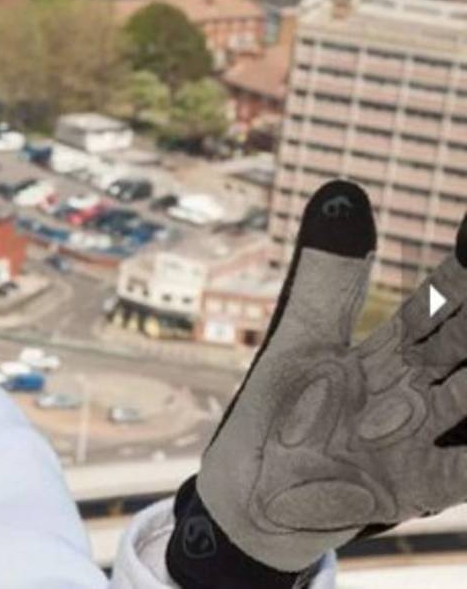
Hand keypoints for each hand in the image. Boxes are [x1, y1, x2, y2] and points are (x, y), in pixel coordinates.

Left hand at [166, 180, 466, 585]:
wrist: (248, 501)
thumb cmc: (278, 415)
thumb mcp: (301, 341)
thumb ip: (328, 281)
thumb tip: (343, 191)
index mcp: (397, 349)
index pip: (447, 297)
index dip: (464, 266)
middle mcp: (423, 389)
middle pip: (465, 342)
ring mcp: (424, 438)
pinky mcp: (417, 485)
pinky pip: (461, 465)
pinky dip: (466, 449)